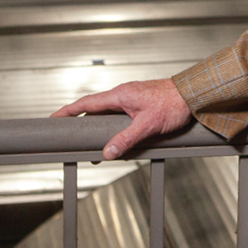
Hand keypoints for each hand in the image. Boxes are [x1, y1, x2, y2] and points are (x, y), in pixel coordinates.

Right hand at [51, 78, 192, 159]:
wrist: (194, 93)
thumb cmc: (174, 104)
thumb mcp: (148, 125)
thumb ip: (126, 139)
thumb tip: (107, 153)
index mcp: (120, 95)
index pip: (87, 103)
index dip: (68, 111)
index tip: (53, 119)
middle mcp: (124, 94)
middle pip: (94, 109)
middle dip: (80, 123)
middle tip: (68, 136)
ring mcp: (132, 98)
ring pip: (108, 113)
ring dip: (98, 127)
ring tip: (92, 147)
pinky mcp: (141, 103)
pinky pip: (120, 115)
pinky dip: (112, 126)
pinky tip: (116, 138)